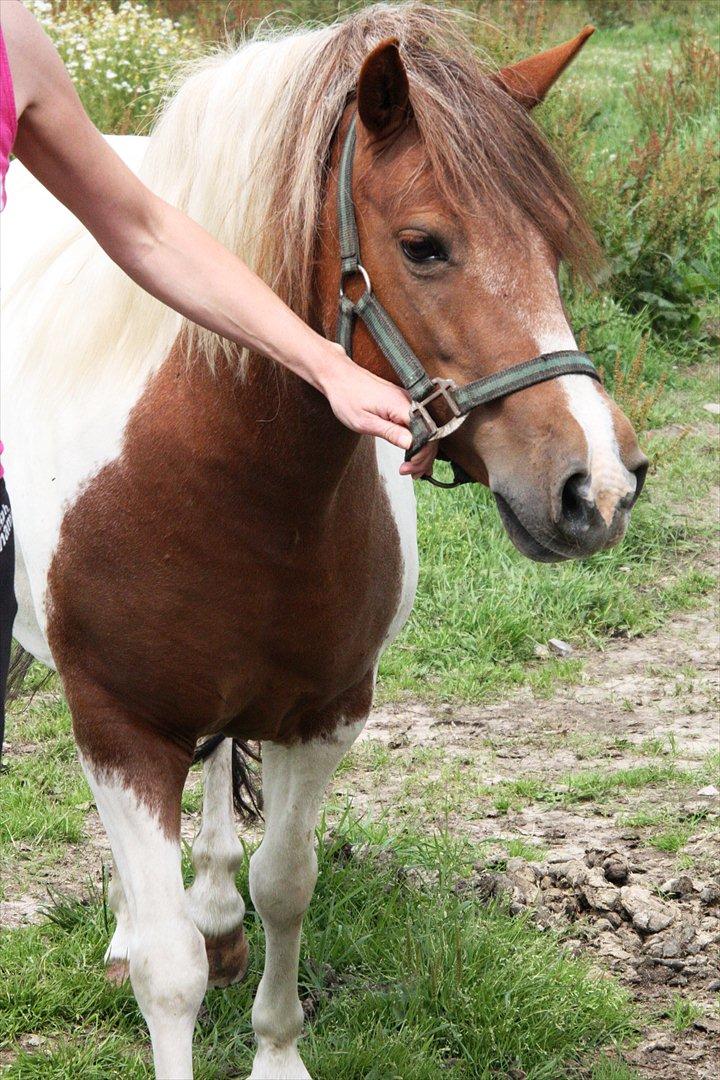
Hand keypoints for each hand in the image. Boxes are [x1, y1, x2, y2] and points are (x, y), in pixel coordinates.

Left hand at [319, 347, 437, 477]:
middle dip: (423, 457)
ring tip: (412, 469)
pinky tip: (412, 453)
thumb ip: (389, 432)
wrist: (340, 377)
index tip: (408, 469)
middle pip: (430, 434)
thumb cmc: (347, 397)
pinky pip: (417, 424)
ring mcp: (408, 402)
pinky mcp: (403, 404)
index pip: (426, 434)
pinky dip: (417, 440)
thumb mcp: (365, 422)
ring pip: (425, 430)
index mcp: (402, 405)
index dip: (421, 455)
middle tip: (411, 473)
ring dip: (421, 451)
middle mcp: (409, 402)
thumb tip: (410, 443)